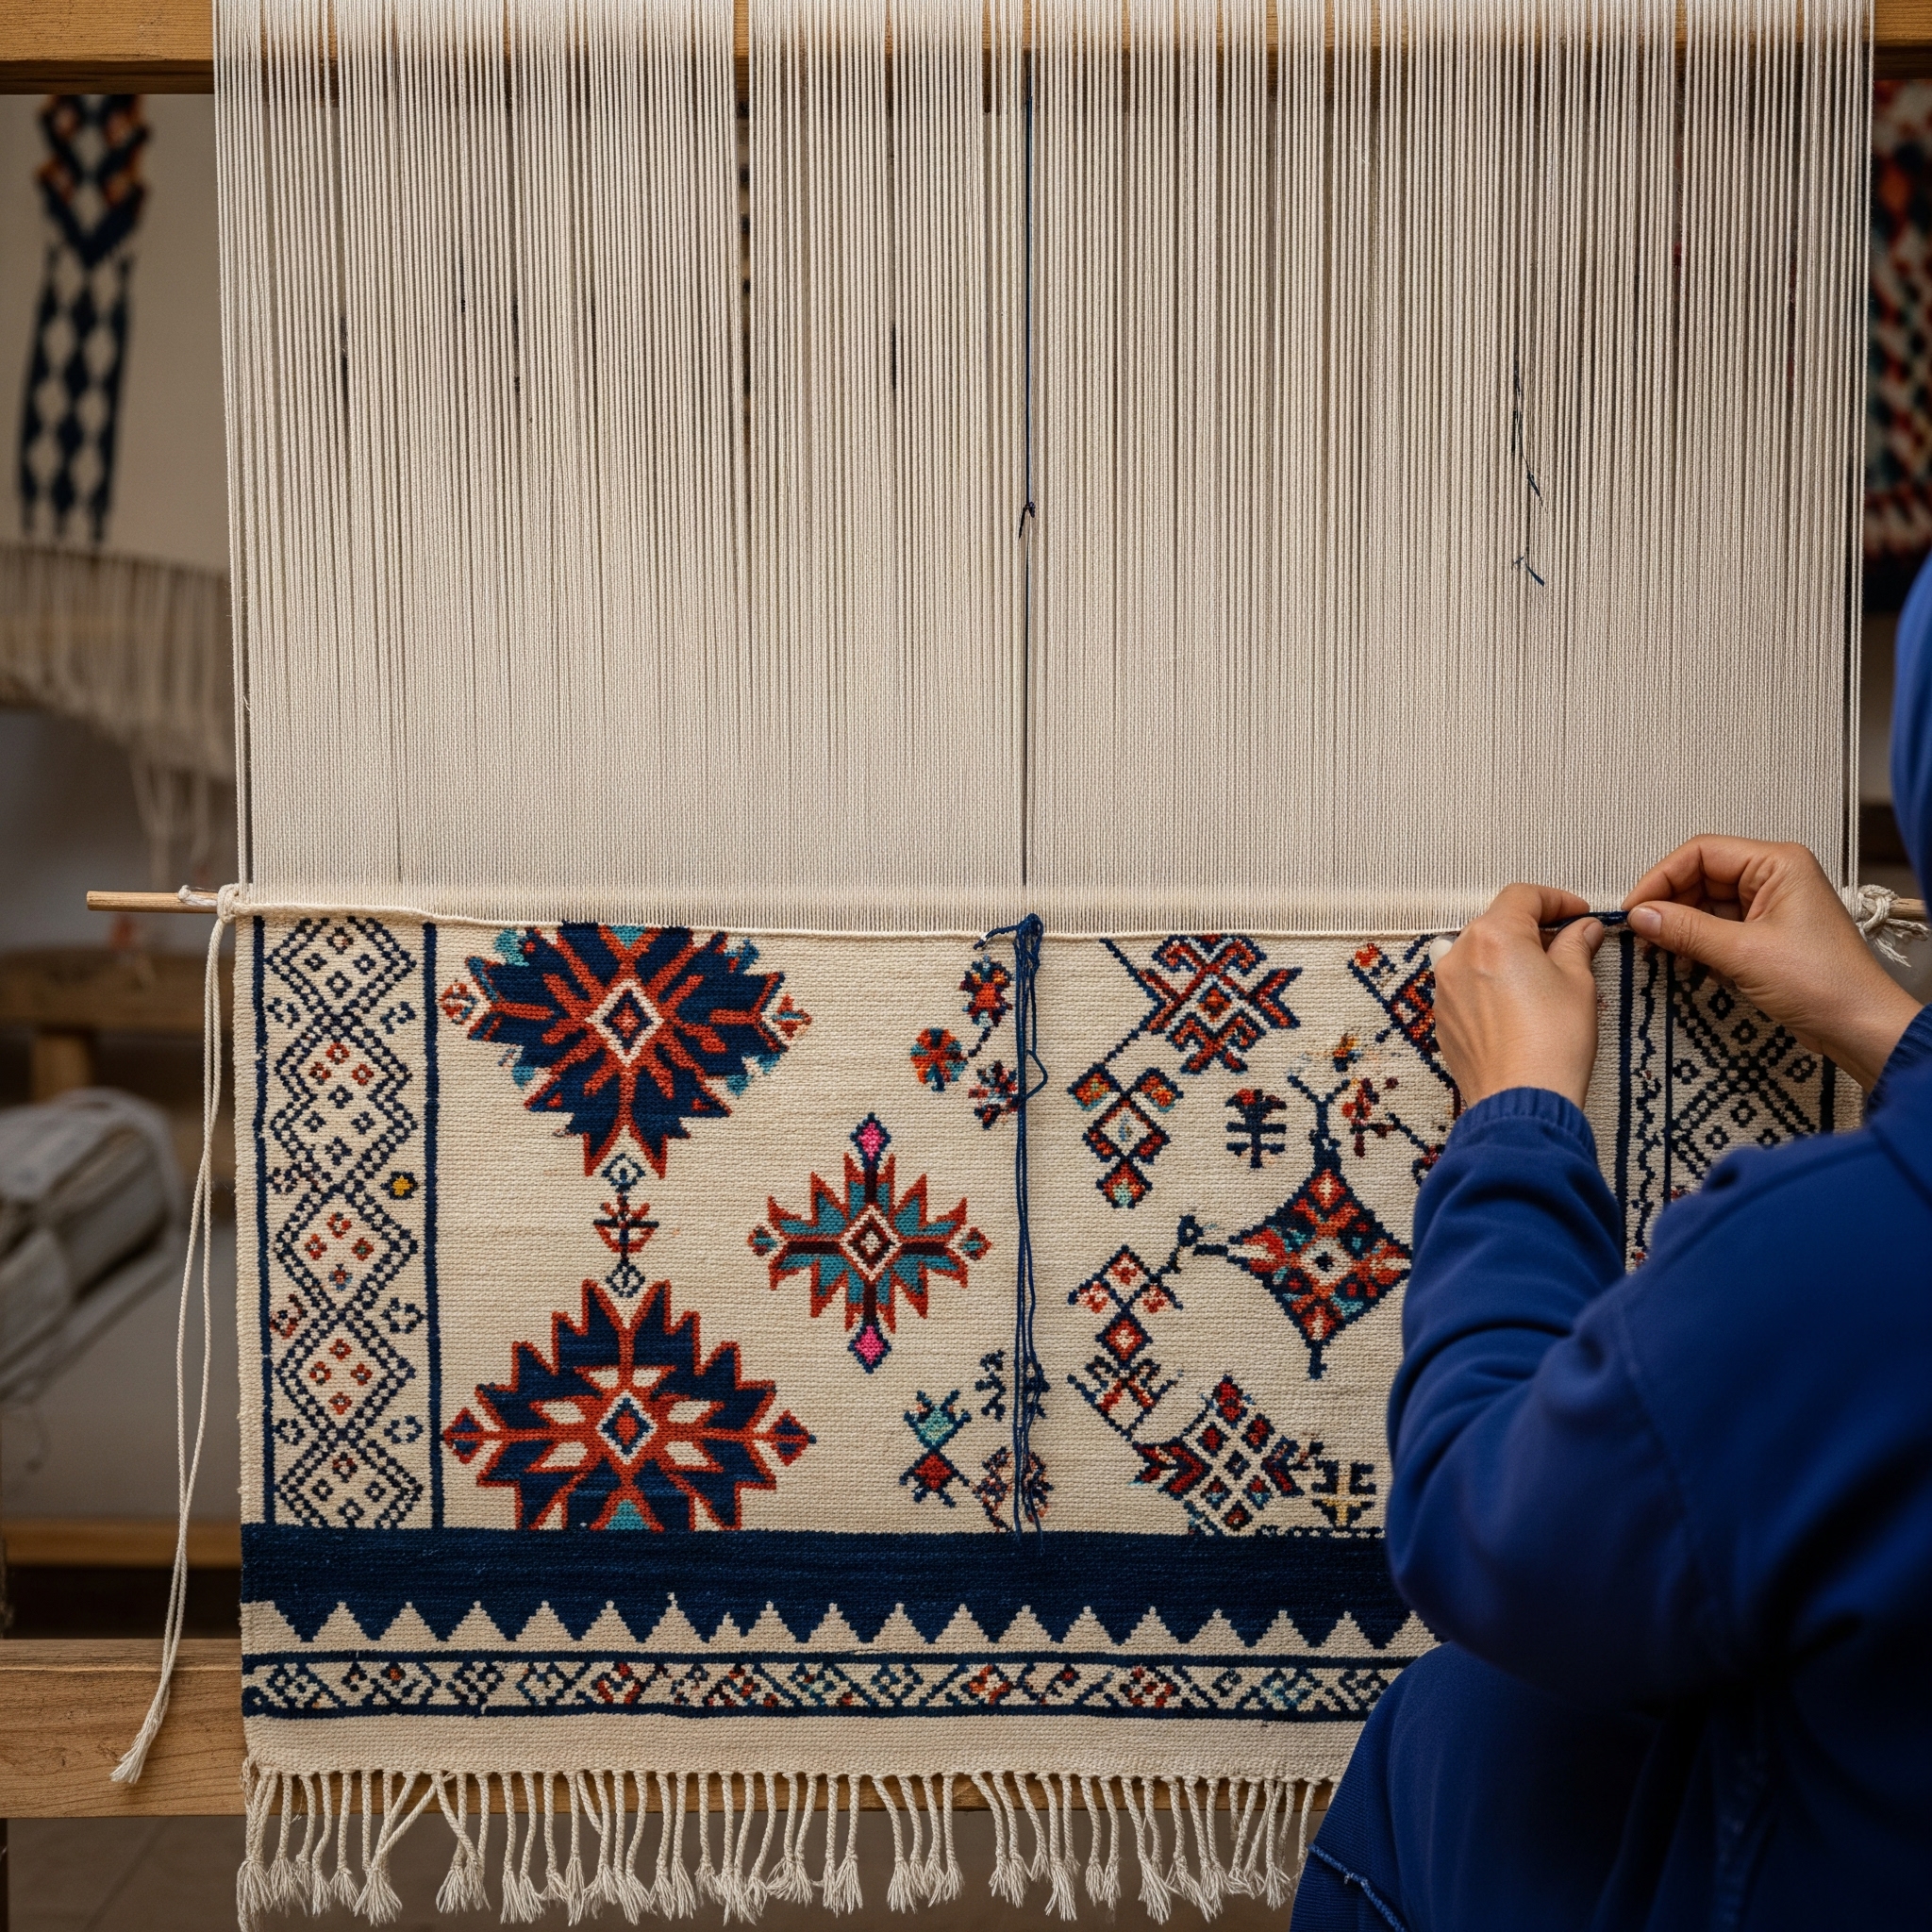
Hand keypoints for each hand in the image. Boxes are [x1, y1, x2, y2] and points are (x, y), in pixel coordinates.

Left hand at [1435, 885, 1607, 1108]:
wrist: (1521, 1101)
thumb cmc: (1552, 1041)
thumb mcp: (1578, 983)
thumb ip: (1576, 945)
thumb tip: (1582, 929)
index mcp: (1493, 935)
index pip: (1522, 896)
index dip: (1556, 900)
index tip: (1579, 914)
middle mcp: (1459, 956)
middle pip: (1496, 923)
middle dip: (1532, 927)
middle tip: (1567, 943)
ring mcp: (1444, 989)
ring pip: (1477, 955)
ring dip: (1508, 956)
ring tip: (1542, 977)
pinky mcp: (1442, 1019)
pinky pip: (1466, 987)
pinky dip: (1490, 985)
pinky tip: (1517, 1006)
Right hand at [1623, 839, 1921, 1090]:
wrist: (1858, 1027)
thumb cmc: (1824, 983)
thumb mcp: (1743, 953)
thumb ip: (1686, 930)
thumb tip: (1641, 915)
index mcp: (1777, 864)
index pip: (1700, 853)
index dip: (1660, 878)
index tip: (1635, 909)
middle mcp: (1773, 878)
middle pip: (1699, 877)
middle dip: (1669, 906)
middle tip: (1642, 934)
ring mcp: (1768, 907)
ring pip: (1704, 905)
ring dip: (1680, 929)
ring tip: (1661, 953)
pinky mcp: (1764, 936)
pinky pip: (1716, 929)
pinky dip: (1696, 945)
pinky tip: (1684, 964)